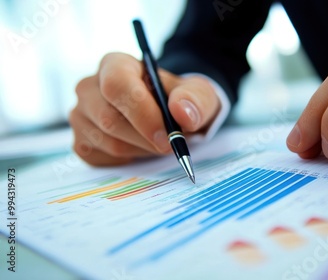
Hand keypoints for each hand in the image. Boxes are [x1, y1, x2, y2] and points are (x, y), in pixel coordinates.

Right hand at [70, 52, 219, 165]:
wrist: (168, 114)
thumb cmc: (178, 99)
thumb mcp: (197, 93)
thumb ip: (195, 99)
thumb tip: (183, 114)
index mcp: (114, 65)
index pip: (116, 85)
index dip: (142, 113)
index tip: (167, 135)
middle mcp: (89, 88)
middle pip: (110, 119)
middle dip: (146, 139)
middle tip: (170, 146)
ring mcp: (80, 116)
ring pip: (110, 143)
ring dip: (142, 150)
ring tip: (159, 141)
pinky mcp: (81, 142)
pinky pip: (105, 159)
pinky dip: (130, 159)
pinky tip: (141, 146)